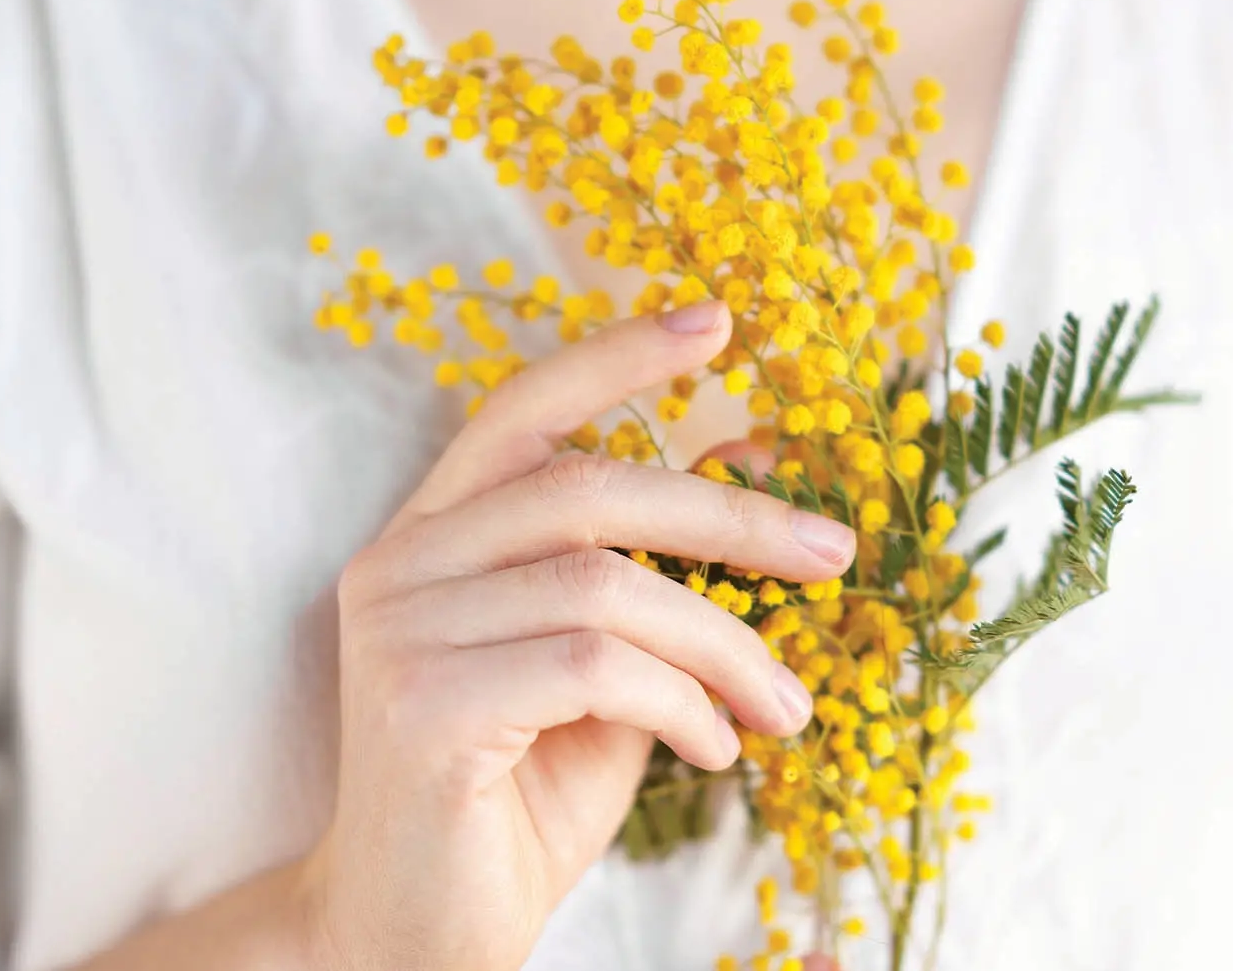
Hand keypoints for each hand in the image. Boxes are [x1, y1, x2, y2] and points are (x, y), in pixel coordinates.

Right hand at [297, 301, 855, 970]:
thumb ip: (656, 576)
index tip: (720, 322)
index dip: (618, 358)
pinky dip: (681, 703)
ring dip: (723, 644)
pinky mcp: (421, 706)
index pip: (522, 412)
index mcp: (433, 540)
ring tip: (780, 711)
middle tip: (833, 553)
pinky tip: (712, 753)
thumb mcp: (609, 673)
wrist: (421, 939)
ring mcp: (400, 633)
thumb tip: (752, 465)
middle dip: (731, 518)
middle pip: (589, 486)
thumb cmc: (519, 802)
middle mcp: (398, 566)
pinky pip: (592, 666)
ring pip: (605, 584)